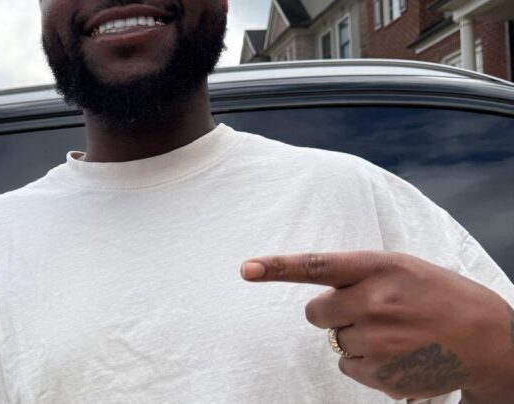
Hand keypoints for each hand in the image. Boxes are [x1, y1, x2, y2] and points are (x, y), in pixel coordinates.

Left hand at [240, 251, 513, 400]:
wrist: (489, 341)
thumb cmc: (440, 297)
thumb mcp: (404, 269)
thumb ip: (360, 273)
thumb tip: (319, 289)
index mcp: (380, 268)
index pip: (317, 266)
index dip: (277, 267)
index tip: (246, 268)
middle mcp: (375, 302)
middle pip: (316, 312)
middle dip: (332, 312)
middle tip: (369, 312)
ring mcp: (377, 341)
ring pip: (335, 341)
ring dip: (356, 338)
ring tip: (396, 333)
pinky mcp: (380, 374)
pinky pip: (348, 366)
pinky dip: (366, 362)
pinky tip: (398, 354)